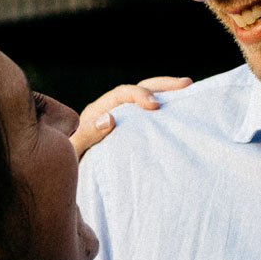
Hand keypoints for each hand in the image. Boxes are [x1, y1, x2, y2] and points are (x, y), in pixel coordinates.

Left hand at [72, 77, 191, 157]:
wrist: (70, 175)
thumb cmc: (70, 163)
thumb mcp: (74, 149)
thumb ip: (87, 135)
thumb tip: (110, 119)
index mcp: (98, 111)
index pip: (121, 95)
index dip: (139, 95)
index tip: (155, 105)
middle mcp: (112, 111)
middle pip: (139, 89)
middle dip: (162, 85)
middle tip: (186, 84)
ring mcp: (124, 121)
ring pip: (147, 101)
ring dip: (168, 94)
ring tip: (190, 90)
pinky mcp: (132, 133)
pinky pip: (150, 120)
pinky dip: (166, 113)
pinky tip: (183, 113)